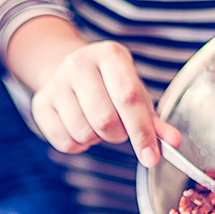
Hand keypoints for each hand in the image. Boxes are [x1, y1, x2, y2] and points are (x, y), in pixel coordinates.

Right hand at [29, 40, 180, 166]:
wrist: (66, 71)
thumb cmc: (110, 86)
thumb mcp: (135, 94)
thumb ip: (154, 120)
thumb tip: (173, 143)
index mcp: (110, 55)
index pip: (128, 98)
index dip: (142, 132)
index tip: (151, 158)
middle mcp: (79, 63)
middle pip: (105, 120)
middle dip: (118, 135)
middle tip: (119, 129)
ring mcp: (56, 83)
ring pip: (84, 133)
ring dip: (98, 139)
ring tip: (98, 124)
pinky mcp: (41, 104)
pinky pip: (65, 142)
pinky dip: (79, 145)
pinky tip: (81, 127)